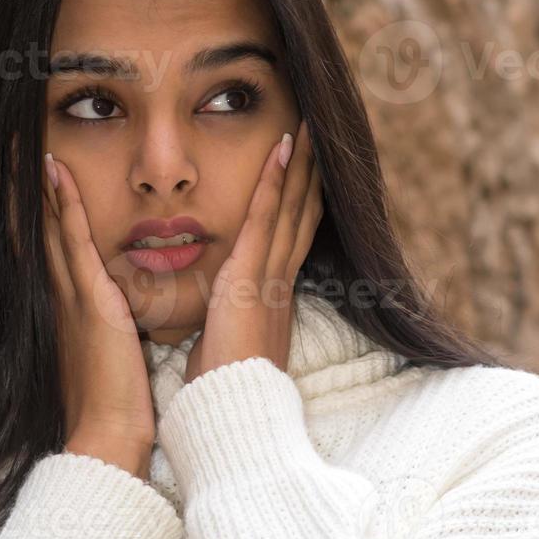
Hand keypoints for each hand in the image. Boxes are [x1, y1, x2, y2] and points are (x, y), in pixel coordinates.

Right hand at [42, 152, 155, 479]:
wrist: (105, 435)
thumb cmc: (108, 405)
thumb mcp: (99, 355)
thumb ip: (97, 329)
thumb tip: (106, 315)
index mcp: (60, 307)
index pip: (41, 248)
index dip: (29, 213)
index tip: (19, 178)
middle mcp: (56, 294)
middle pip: (35, 229)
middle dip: (22, 190)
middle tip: (7, 149)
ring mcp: (69, 293)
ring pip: (49, 226)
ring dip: (36, 183)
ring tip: (23, 145)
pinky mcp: (88, 296)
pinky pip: (74, 238)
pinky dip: (64, 202)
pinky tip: (56, 171)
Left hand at [183, 117, 322, 384]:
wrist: (232, 411)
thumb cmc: (224, 389)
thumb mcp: (226, 347)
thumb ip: (226, 325)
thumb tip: (218, 318)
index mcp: (274, 299)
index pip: (291, 241)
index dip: (302, 204)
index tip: (308, 173)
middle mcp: (280, 282)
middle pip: (302, 216)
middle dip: (311, 176)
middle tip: (320, 136)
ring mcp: (270, 276)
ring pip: (291, 208)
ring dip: (300, 165)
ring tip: (307, 127)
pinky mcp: (252, 275)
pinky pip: (266, 217)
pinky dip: (274, 181)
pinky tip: (280, 149)